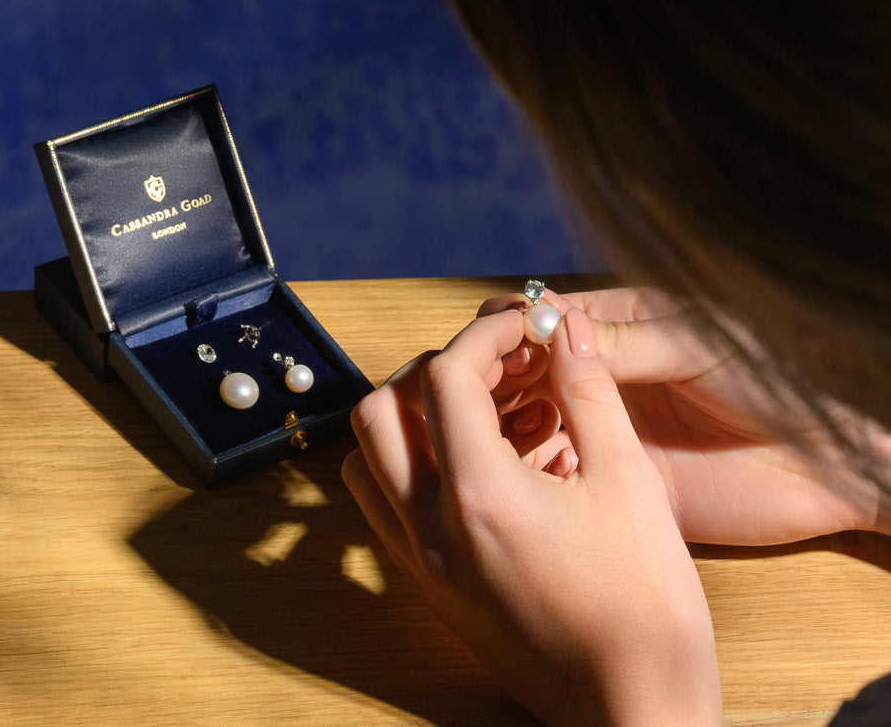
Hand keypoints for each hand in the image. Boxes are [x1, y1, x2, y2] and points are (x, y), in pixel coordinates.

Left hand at [343, 307, 720, 726]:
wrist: (633, 710)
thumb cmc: (644, 607)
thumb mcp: (629, 483)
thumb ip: (589, 392)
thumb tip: (567, 327)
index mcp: (477, 495)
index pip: (444, 377)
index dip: (485, 335)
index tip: (525, 326)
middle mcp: (428, 526)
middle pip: (381, 409)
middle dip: (435, 370)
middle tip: (500, 366)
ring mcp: (420, 560)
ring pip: (370, 458)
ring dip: (413, 418)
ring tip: (489, 413)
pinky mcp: (428, 585)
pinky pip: (387, 504)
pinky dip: (414, 467)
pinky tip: (485, 464)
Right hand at [481, 287, 889, 544]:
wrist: (829, 466)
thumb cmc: (777, 385)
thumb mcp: (698, 348)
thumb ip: (624, 342)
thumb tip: (544, 325)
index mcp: (617, 326)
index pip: (537, 318)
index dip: (504, 332)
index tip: (485, 352)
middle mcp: (599, 374)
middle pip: (518, 368)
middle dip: (488, 379)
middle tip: (471, 401)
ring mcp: (603, 426)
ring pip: (524, 419)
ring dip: (498, 424)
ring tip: (487, 438)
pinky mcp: (613, 479)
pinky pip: (554, 471)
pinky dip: (524, 470)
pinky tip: (516, 473)